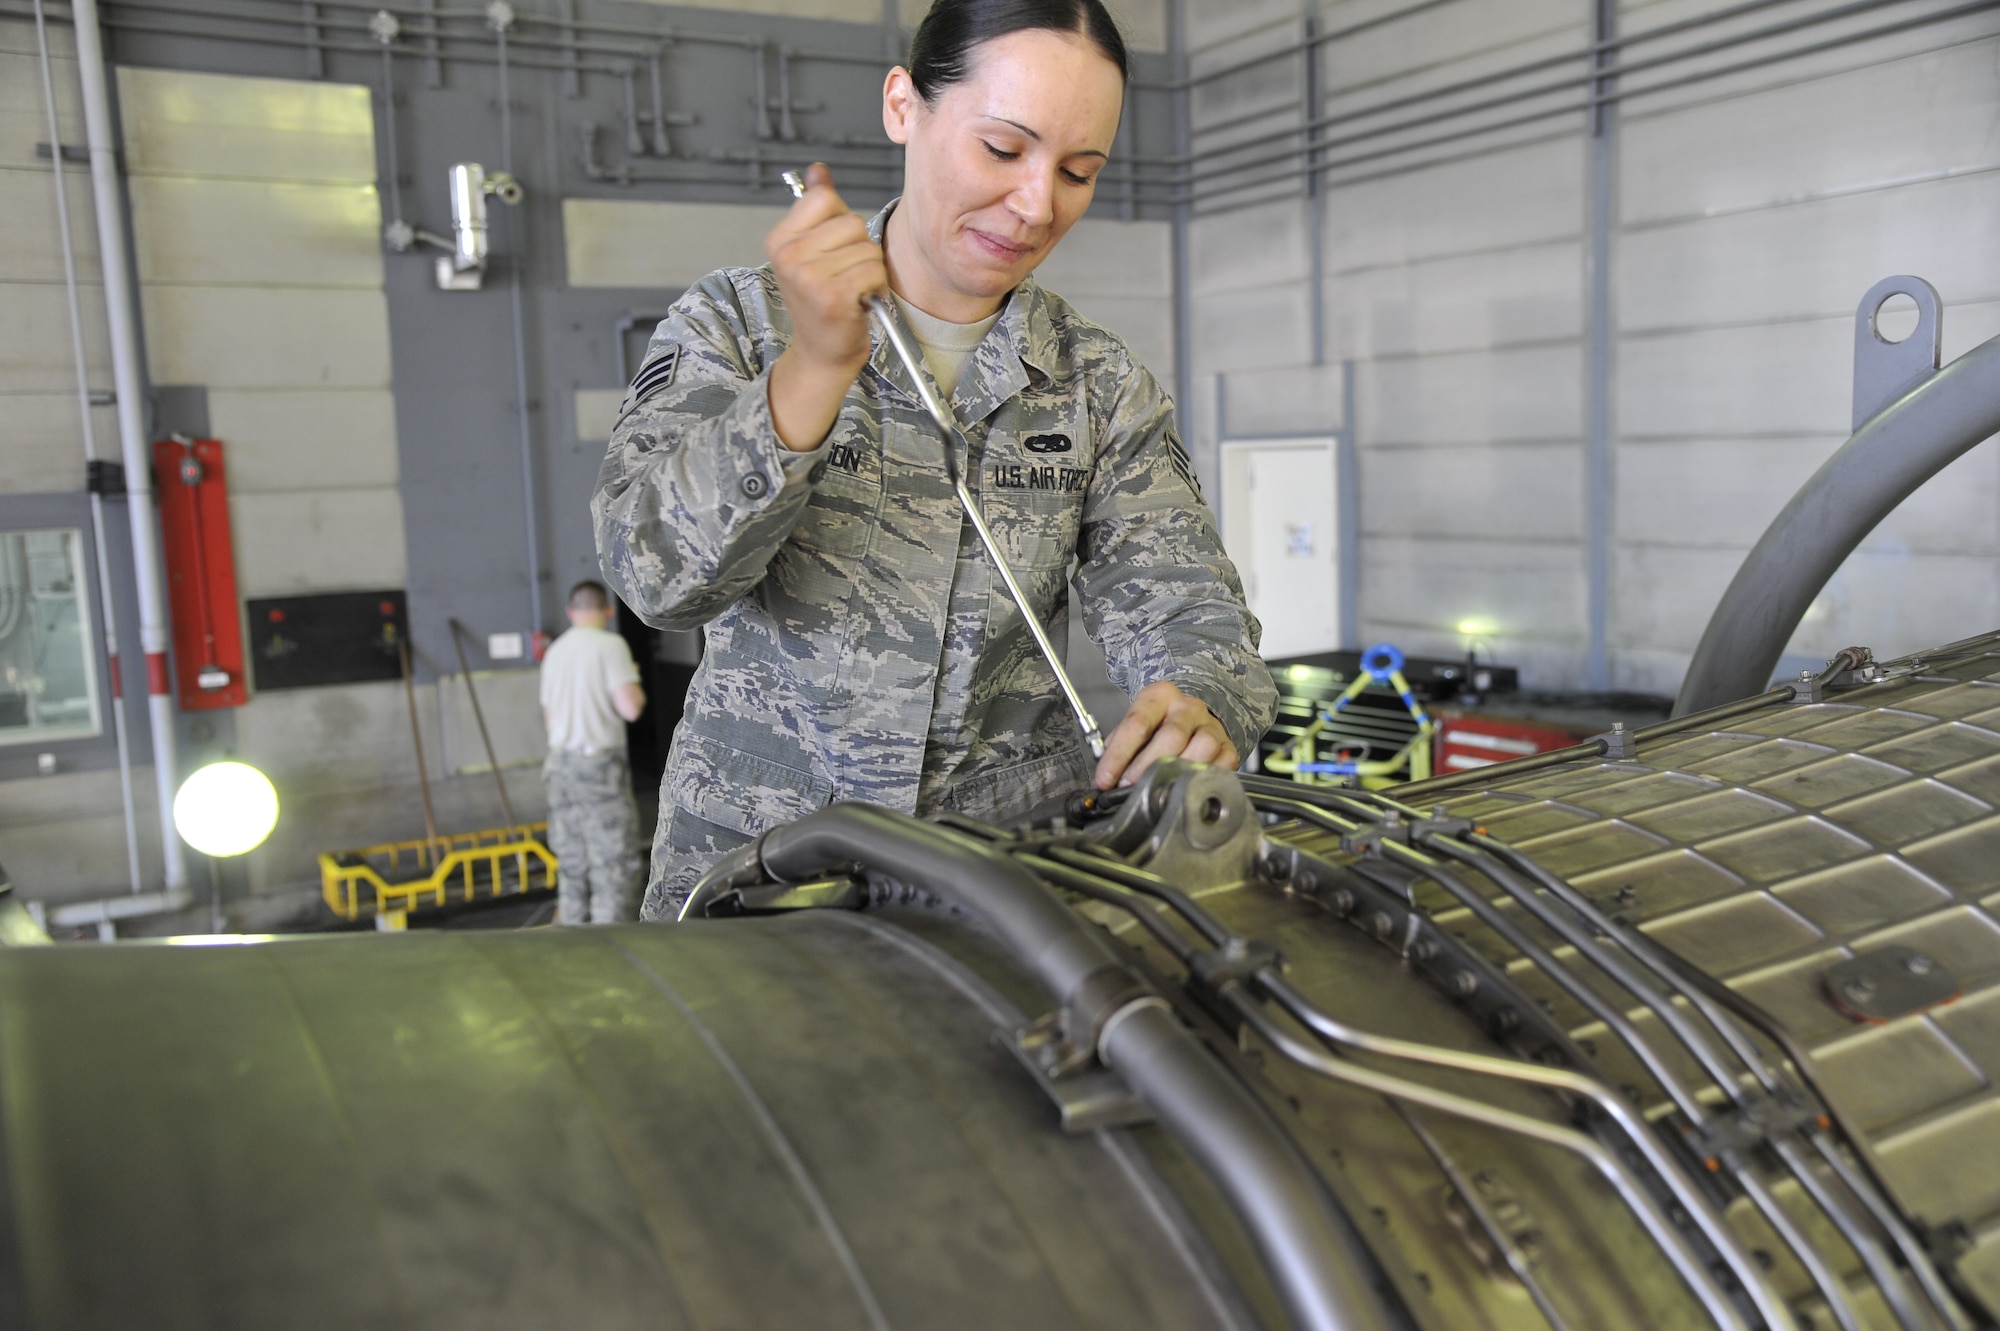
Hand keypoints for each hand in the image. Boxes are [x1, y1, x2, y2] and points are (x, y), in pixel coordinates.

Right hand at [765, 163, 885, 449]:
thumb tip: (818, 170)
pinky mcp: (832, 297)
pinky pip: (874, 270)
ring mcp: (808, 277)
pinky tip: (860, 302)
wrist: (822, 354)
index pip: (824, 199)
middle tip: (844, 276)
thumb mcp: (812, 251)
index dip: (841, 221)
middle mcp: (788, 256)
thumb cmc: (821, 303)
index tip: (833, 250)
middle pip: (852, 222)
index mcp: (779, 240)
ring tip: (852, 290)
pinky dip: (876, 287)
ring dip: (870, 270)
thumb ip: (817, 208)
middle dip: (860, 248)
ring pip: (867, 247)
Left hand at [1094, 681, 1237, 789]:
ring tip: (1159, 789)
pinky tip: (1188, 786)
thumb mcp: (1135, 725)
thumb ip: (1120, 747)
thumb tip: (1106, 778)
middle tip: (1130, 787)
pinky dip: (1205, 778)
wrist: (1190, 716)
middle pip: (1171, 736)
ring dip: (1178, 773)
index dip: (1118, 756)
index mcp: (1159, 696)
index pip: (1136, 724)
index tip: (1105, 780)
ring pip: (1202, 748)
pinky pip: (1222, 764)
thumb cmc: (1157, 723)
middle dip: (1146, 767)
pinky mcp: (1228, 745)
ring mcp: (1211, 725)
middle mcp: (1188, 707)